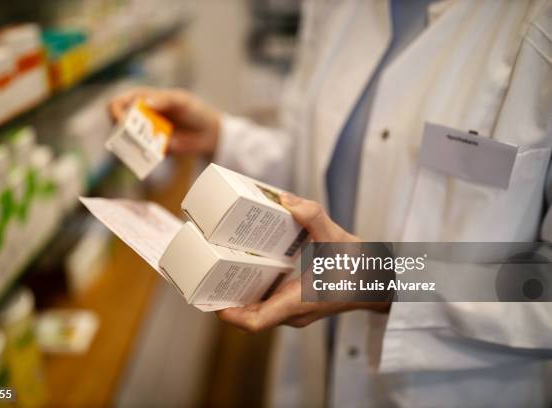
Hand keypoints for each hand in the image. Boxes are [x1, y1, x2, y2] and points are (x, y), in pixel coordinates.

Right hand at [109, 87, 220, 154]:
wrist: (209, 132)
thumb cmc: (194, 110)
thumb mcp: (181, 101)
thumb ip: (163, 100)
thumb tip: (145, 103)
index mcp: (141, 99)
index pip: (117, 103)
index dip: (115, 112)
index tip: (122, 121)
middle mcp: (138, 117)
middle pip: (117, 126)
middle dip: (123, 133)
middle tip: (136, 138)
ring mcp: (144, 134)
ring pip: (127, 143)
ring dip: (134, 147)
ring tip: (152, 147)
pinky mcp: (152, 150)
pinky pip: (142, 155)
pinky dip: (146, 157)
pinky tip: (163, 151)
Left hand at [216, 193, 389, 332]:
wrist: (378, 282)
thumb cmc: (360, 267)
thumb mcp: (338, 237)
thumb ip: (313, 216)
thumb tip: (285, 200)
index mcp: (299, 301)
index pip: (258, 321)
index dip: (232, 315)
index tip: (213, 303)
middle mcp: (294, 312)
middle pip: (252, 314)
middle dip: (227, 300)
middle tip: (206, 276)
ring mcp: (295, 311)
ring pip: (259, 310)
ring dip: (239, 295)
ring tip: (220, 270)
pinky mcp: (297, 305)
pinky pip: (268, 304)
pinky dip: (253, 291)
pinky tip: (247, 268)